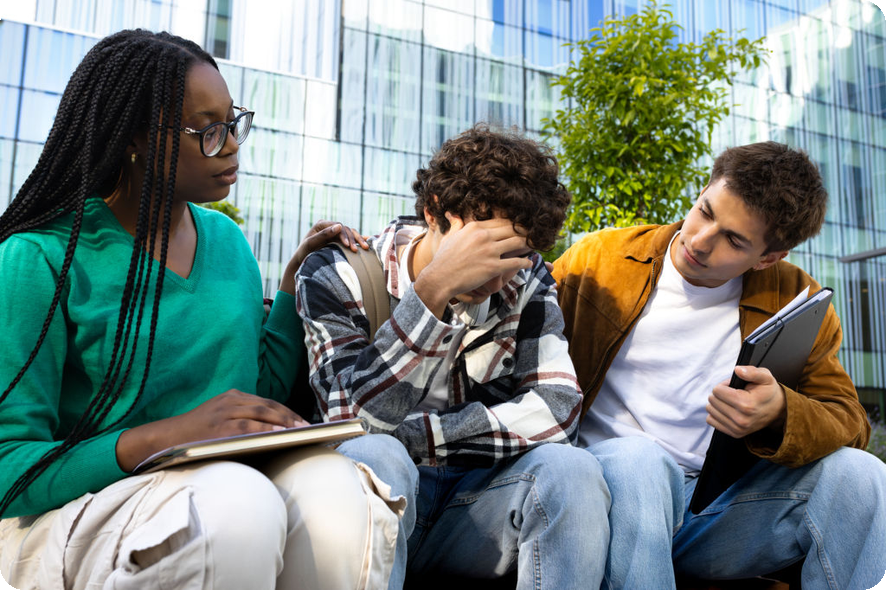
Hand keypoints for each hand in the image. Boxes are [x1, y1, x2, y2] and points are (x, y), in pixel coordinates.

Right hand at [116, 389, 308, 471]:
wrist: (164, 438)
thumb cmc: (196, 435)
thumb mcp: (220, 420)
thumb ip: (243, 422)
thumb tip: (274, 435)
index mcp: (233, 397)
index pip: (268, 402)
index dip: (288, 412)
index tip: (304, 421)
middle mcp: (231, 400)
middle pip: (270, 406)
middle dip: (291, 417)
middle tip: (309, 428)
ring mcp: (224, 411)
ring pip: (262, 413)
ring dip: (284, 422)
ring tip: (301, 431)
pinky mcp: (219, 425)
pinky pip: (248, 426)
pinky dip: (266, 429)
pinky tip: (280, 434)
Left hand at [279, 220, 369, 293]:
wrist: (302, 261)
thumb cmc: (304, 253)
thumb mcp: (311, 243)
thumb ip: (324, 234)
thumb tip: (339, 226)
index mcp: (322, 224)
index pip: (337, 226)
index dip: (344, 235)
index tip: (347, 245)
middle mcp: (330, 227)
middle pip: (346, 230)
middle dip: (352, 239)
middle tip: (355, 250)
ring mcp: (336, 234)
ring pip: (351, 233)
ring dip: (358, 240)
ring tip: (364, 248)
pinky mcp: (339, 241)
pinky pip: (351, 239)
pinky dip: (359, 240)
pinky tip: (367, 242)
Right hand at [414, 214, 532, 315]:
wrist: (440, 278)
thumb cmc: (443, 259)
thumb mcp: (449, 237)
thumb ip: (456, 224)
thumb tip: (452, 214)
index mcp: (475, 226)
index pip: (501, 221)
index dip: (513, 225)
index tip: (520, 228)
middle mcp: (484, 236)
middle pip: (512, 229)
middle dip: (524, 232)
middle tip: (532, 236)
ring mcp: (489, 251)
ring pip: (518, 243)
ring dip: (528, 245)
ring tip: (533, 247)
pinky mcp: (493, 267)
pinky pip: (516, 262)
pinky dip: (525, 263)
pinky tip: (529, 264)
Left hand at [706, 365, 786, 438]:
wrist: (778, 410)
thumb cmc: (768, 391)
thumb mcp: (765, 376)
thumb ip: (752, 372)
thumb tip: (738, 370)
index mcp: (747, 404)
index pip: (717, 391)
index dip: (724, 385)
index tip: (734, 386)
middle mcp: (741, 419)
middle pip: (712, 400)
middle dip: (720, 394)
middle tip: (733, 394)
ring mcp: (738, 428)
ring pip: (710, 410)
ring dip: (718, 403)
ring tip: (732, 402)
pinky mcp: (735, 433)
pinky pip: (711, 420)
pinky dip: (716, 414)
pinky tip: (728, 410)